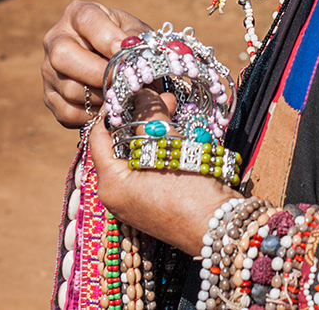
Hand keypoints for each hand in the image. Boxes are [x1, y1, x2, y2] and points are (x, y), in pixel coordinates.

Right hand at [42, 0, 148, 127]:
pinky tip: (109, 105)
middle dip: (97, 72)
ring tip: (122, 92)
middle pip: (62, 56)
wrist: (119, 62)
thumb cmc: (130, 41)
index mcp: (79, 14)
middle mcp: (56, 38)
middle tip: (122, 80)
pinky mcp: (49, 96)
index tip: (124, 52)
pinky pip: (67, 112)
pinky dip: (92, 114)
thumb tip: (130, 62)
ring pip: (69, 88)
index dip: (107, 37)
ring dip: (101, 96)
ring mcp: (48, 69)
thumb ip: (136, 43)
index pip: (87, 20)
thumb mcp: (137, 33)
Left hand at [89, 90, 240, 255]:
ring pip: (140, 153)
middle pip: (122, 144)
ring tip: (176, 108)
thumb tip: (140, 92)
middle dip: (142, 116)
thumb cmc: (187, 192)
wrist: (218, 228)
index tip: (132, 89)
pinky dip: (164, 147)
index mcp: (111, 184)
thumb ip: (150, 118)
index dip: (114, 110)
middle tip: (163, 96)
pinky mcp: (158, 200)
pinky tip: (182, 132)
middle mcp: (119, 194)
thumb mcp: (167, 148)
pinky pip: (153, 165)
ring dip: (156, 129)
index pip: (99, 137)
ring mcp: (138, 199)